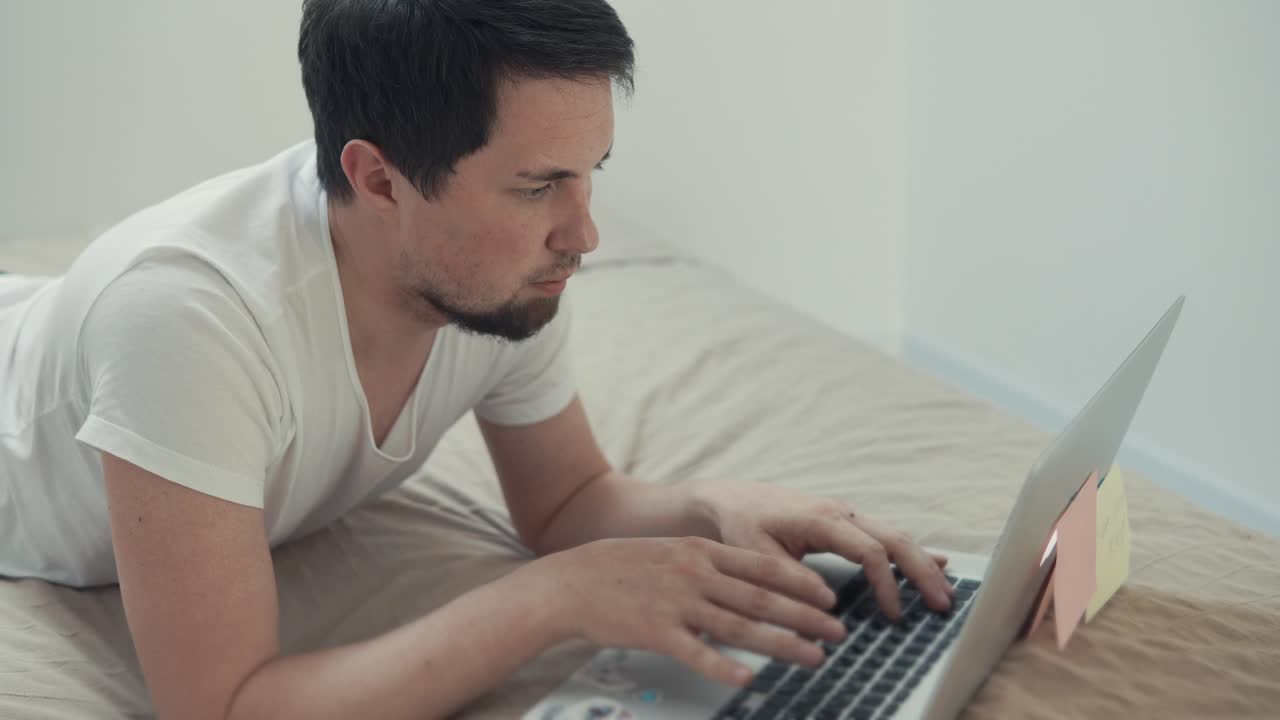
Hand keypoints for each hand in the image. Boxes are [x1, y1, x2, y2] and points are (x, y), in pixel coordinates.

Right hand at [518, 536, 848, 686]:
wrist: (570, 582)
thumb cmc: (620, 569)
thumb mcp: (669, 554)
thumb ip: (706, 565)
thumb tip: (744, 581)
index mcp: (700, 552)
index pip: (762, 566)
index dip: (801, 581)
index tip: (830, 594)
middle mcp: (695, 574)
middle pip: (762, 597)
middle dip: (806, 615)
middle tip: (838, 631)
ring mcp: (676, 603)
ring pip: (741, 626)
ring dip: (782, 643)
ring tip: (813, 657)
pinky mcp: (656, 632)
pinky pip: (697, 653)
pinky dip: (725, 667)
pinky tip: (749, 680)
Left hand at [689, 479, 954, 619]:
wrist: (731, 500)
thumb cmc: (741, 526)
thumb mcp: (757, 555)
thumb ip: (789, 577)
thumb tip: (824, 604)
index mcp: (822, 518)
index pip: (869, 551)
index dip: (886, 584)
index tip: (894, 615)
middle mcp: (840, 512)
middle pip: (894, 539)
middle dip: (921, 571)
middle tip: (943, 604)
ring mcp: (845, 514)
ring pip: (894, 535)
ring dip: (921, 563)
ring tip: (945, 592)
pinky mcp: (845, 522)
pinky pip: (884, 535)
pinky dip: (910, 550)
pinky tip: (935, 561)